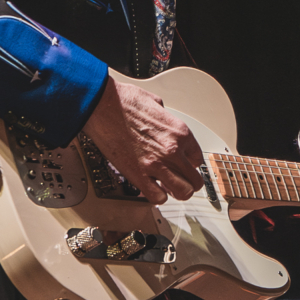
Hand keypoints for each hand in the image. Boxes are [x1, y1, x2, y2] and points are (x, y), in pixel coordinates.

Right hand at [81, 76, 204, 204]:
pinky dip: (157, 196)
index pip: (198, 159)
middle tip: (182, 181)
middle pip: (194, 180)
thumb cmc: (124, 101)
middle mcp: (172, 150)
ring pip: (182, 192)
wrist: (102, 106)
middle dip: (189, 182)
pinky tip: (154, 190)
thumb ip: (165, 117)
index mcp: (180, 132)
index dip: (191, 164)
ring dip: (177, 192)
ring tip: (171, 189)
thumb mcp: (156, 103)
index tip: (185, 165)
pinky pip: (157, 197)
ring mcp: (156, 164)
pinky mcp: (138, 175)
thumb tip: (164, 121)